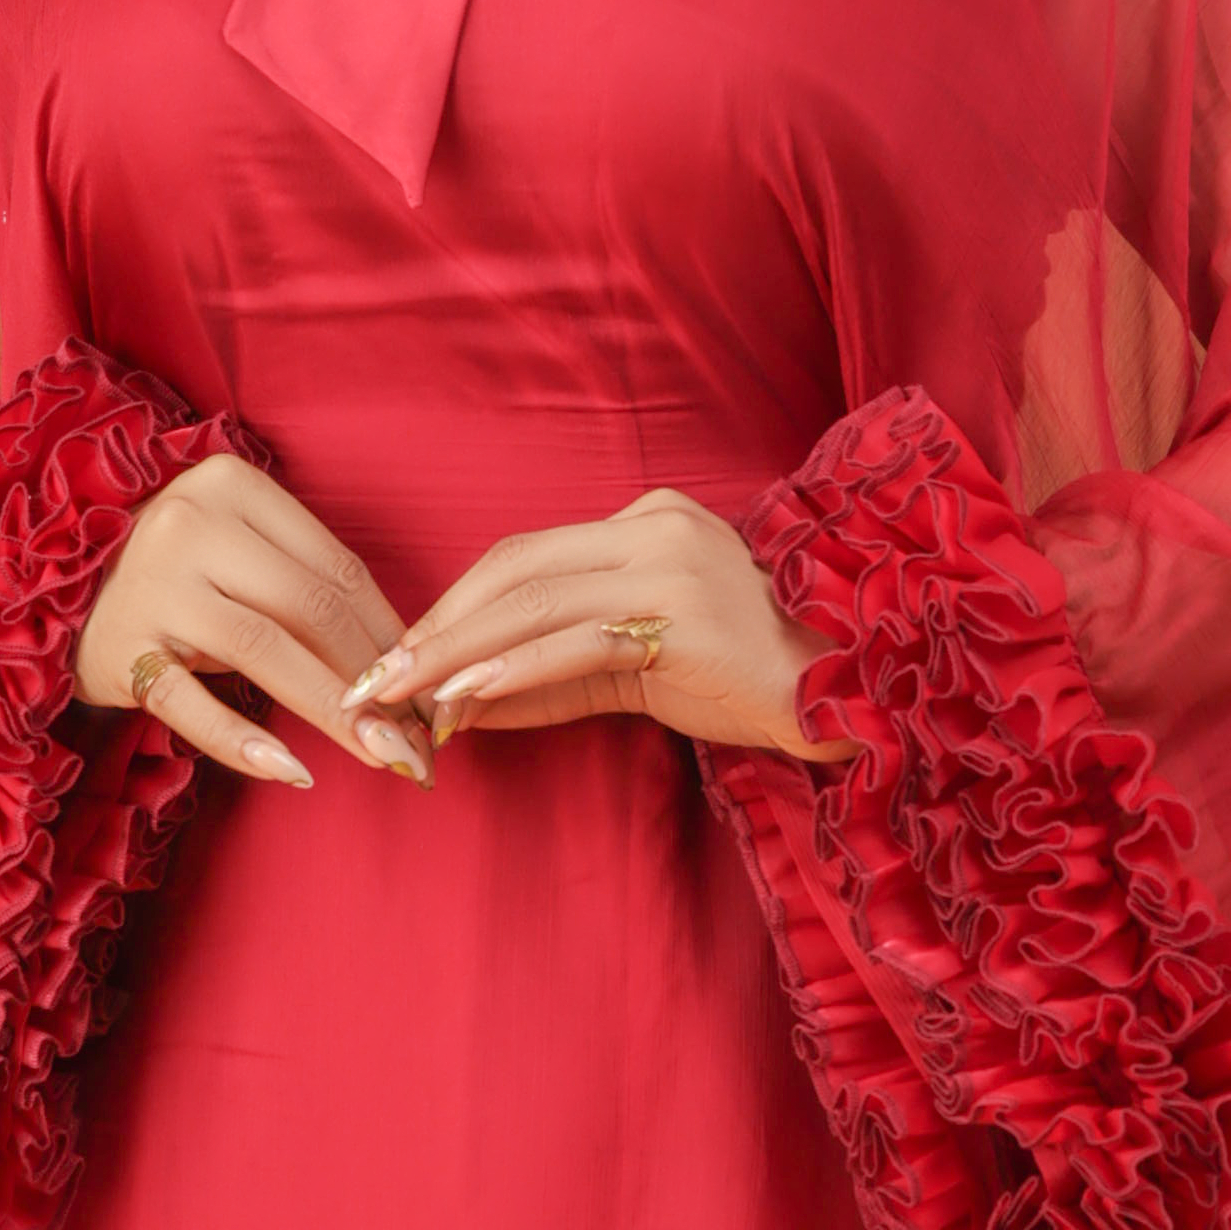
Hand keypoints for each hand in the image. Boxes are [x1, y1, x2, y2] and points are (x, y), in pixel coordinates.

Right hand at [74, 450, 429, 785]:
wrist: (53, 589)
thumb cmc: (172, 572)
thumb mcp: (235, 547)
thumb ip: (303, 581)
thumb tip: (398, 660)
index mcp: (232, 485)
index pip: (336, 568)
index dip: (392, 636)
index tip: (425, 689)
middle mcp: (190, 525)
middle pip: (311, 608)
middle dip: (375, 681)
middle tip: (415, 739)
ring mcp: (153, 587)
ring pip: (266, 651)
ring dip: (332, 712)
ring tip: (381, 757)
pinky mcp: (120, 650)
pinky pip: (194, 704)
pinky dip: (245, 742)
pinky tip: (293, 770)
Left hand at [351, 489, 830, 759]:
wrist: (855, 692)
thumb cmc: (753, 680)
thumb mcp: (642, 670)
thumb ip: (555, 679)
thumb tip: (465, 708)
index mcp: (646, 522)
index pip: (524, 557)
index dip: (453, 607)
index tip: (399, 657)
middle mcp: (654, 526)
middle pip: (513, 568)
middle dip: (434, 626)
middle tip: (375, 680)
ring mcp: (671, 565)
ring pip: (531, 601)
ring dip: (455, 653)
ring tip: (401, 698)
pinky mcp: (683, 616)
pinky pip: (575, 642)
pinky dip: (510, 670)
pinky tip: (467, 701)